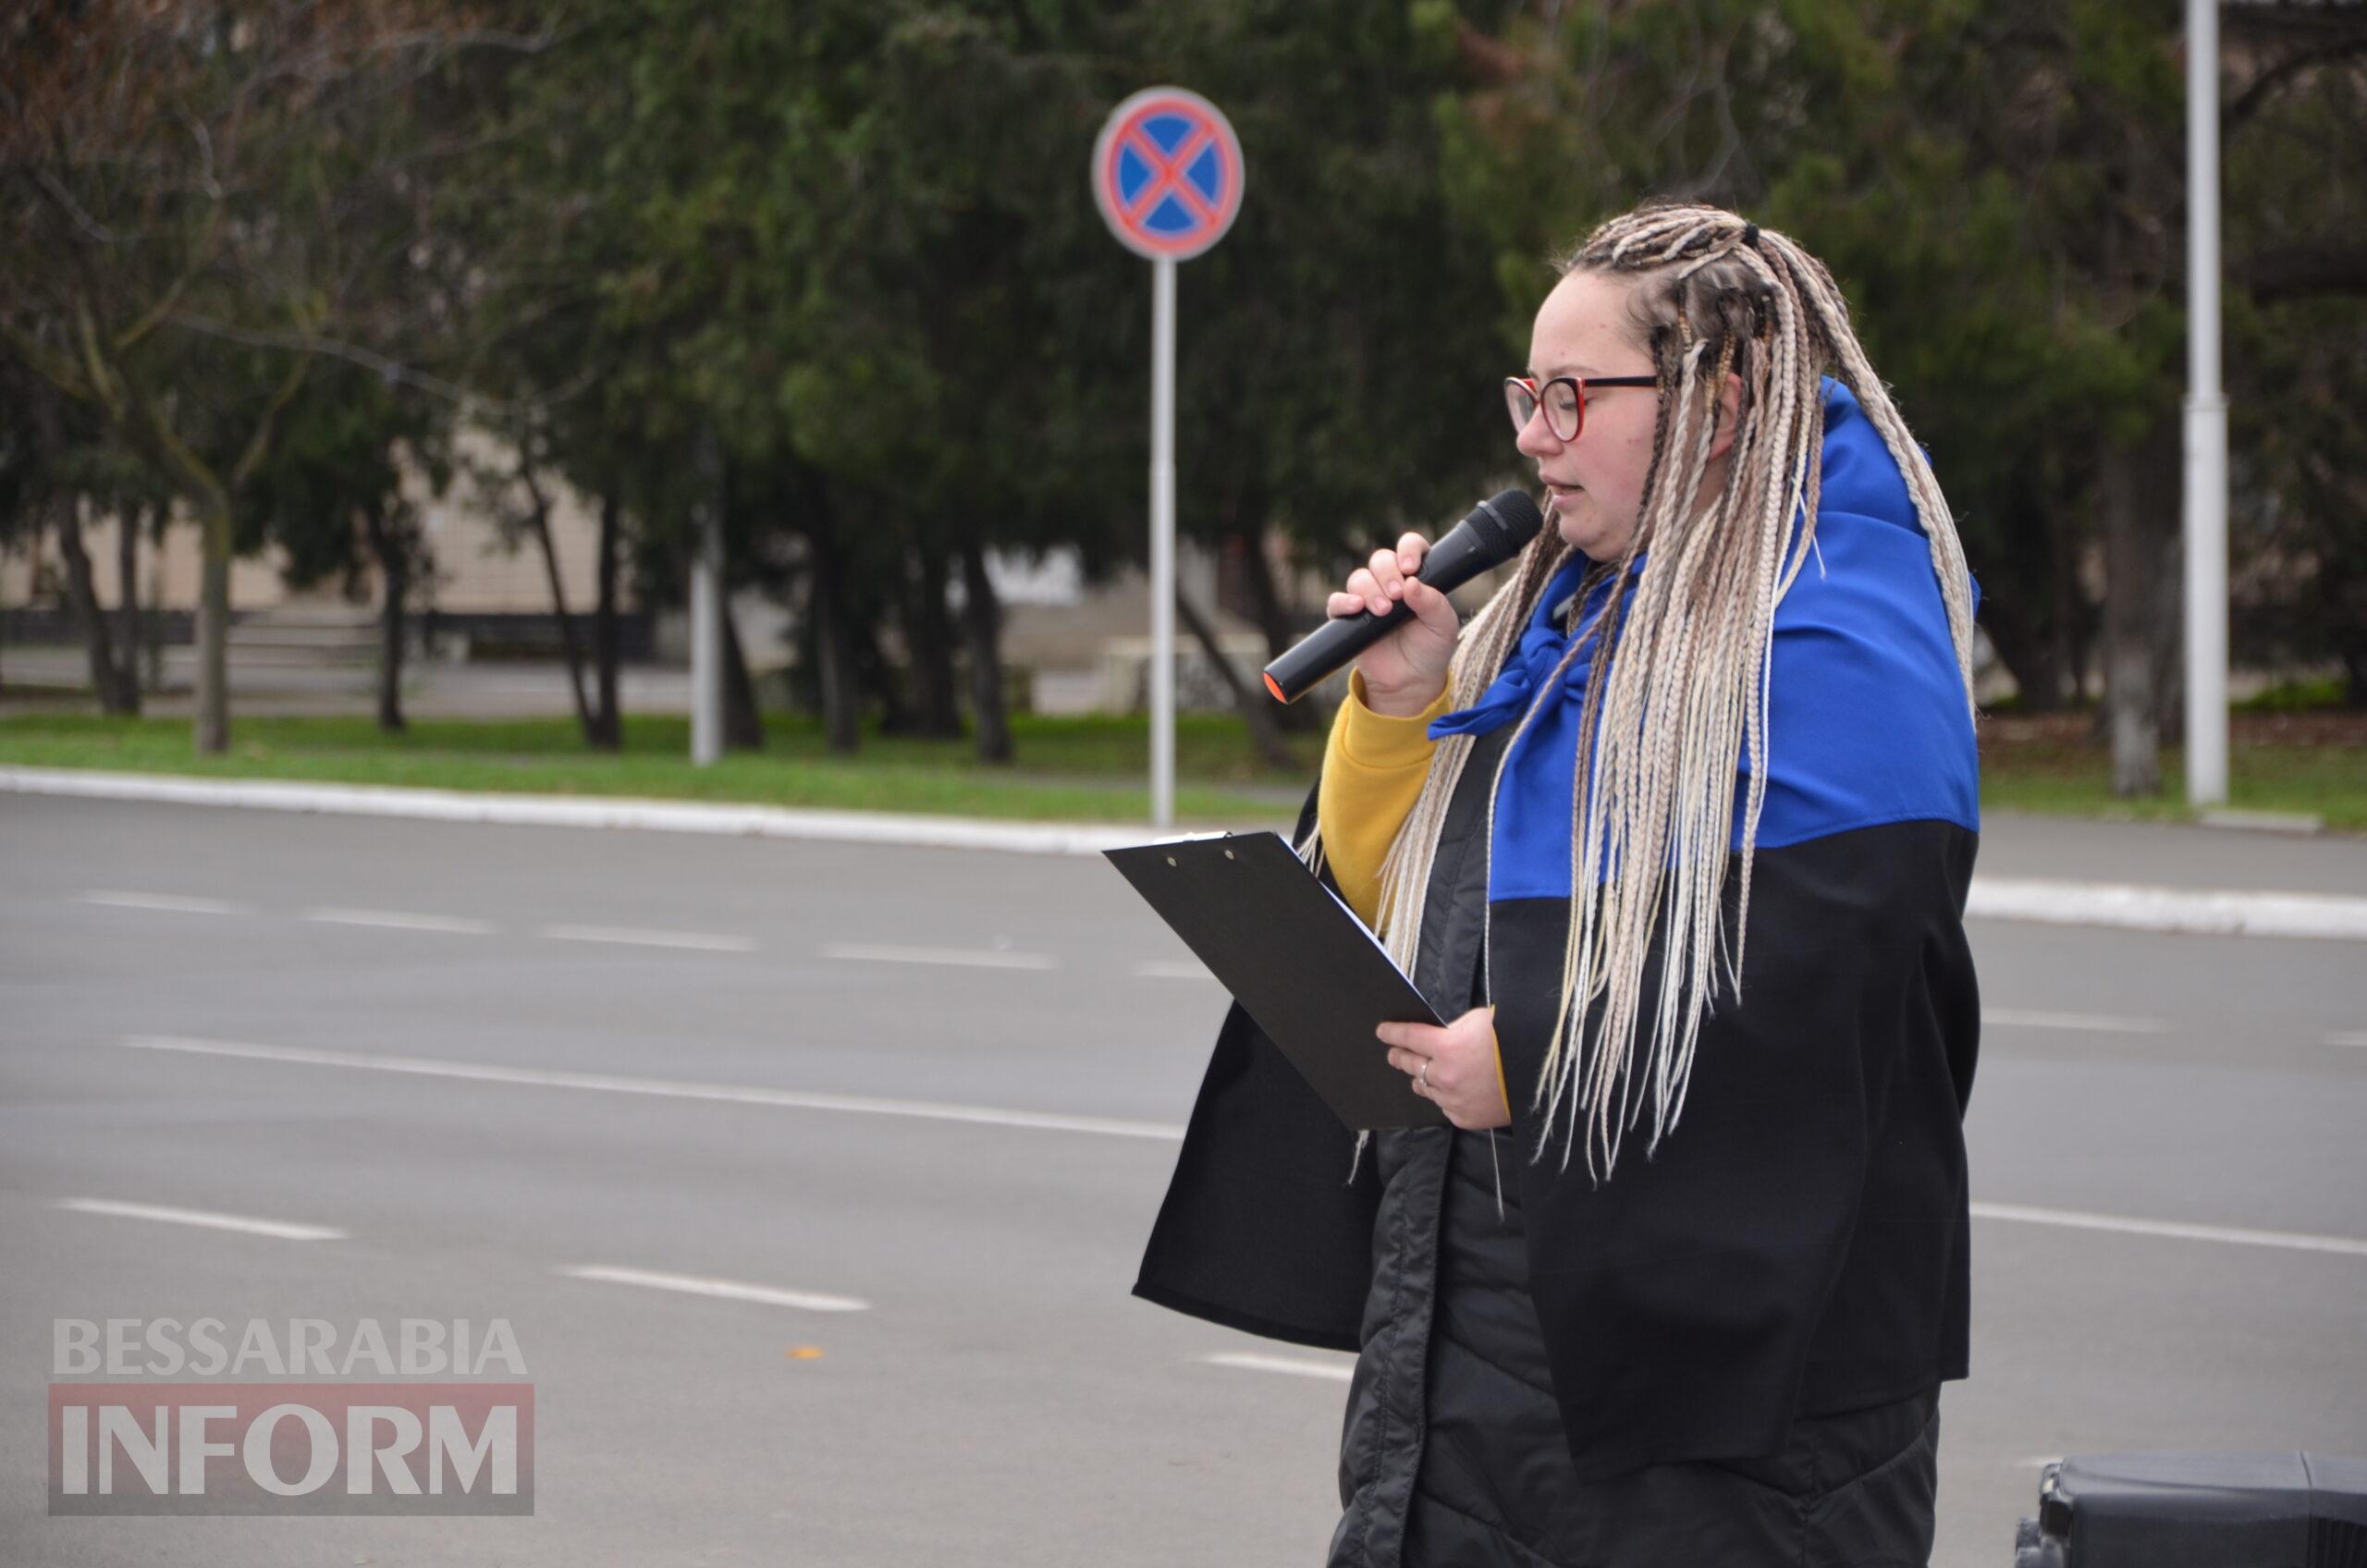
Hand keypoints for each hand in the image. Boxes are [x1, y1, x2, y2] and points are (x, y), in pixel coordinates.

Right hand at [1327, 533, 1460, 715]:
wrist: (1411, 682)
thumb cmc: (1430, 649)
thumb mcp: (1443, 626)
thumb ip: (1433, 603)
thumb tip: (1412, 583)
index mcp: (1415, 577)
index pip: (1409, 547)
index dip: (1408, 549)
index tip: (1411, 567)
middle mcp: (1390, 583)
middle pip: (1380, 559)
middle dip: (1388, 573)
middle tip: (1397, 596)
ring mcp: (1368, 599)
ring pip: (1359, 577)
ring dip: (1370, 590)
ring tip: (1383, 611)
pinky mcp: (1348, 619)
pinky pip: (1336, 601)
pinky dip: (1343, 601)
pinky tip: (1356, 608)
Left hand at [1379, 1006, 1508, 1129]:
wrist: (1541, 1075)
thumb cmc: (1513, 1040)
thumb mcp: (1479, 1022)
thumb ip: (1452, 1030)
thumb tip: (1435, 1035)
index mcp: (1447, 1046)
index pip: (1408, 1037)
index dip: (1392, 1033)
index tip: (1383, 1032)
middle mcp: (1445, 1075)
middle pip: (1410, 1064)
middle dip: (1400, 1056)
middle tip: (1394, 1053)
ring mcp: (1453, 1099)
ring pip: (1424, 1088)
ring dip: (1423, 1078)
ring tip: (1424, 1072)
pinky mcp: (1464, 1117)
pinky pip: (1444, 1106)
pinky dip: (1445, 1096)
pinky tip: (1452, 1089)